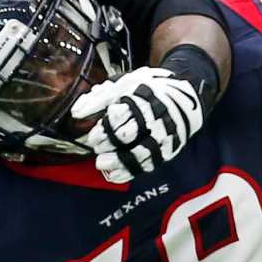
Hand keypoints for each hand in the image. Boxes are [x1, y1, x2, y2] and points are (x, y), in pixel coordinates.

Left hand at [71, 66, 205, 183]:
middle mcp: (154, 118)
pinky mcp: (168, 150)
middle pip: (127, 136)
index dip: (103, 129)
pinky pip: (148, 165)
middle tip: (98, 146)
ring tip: (102, 164)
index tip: (94, 135)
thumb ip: (98, 99)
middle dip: (108, 143)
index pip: (119, 117)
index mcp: (141, 98)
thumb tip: (76, 112)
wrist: (185, 98)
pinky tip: (114, 175)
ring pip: (138, 154)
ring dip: (117, 161)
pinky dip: (129, 171)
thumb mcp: (123, 86)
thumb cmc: (148, 91)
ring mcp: (163, 136)